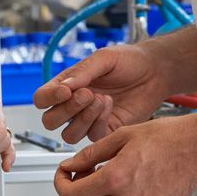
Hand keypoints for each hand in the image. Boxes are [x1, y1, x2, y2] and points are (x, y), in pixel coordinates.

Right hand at [33, 45, 167, 144]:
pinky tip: (110, 105)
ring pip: (69, 134)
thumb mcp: (104, 59)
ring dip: (83, 118)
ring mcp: (88, 120)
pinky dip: (99, 122)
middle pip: (50, 121)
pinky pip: (92, 136)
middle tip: (87, 94)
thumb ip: (83, 73)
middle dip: (67, 110)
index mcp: (66, 85)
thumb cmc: (128, 61)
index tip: (65, 90)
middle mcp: (73, 105)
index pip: (42, 99)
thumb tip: (63, 87)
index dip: (49, 98)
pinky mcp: (105, 130)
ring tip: (101, 99)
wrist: (155, 72)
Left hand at [53, 118, 196, 195]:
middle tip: (81, 176)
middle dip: (73, 195)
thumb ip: (90, 154)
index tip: (64, 174)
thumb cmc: (167, 136)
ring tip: (103, 180)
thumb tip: (69, 166)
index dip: (60, 184)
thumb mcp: (122, 136)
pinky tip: (123, 185)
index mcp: (116, 178)